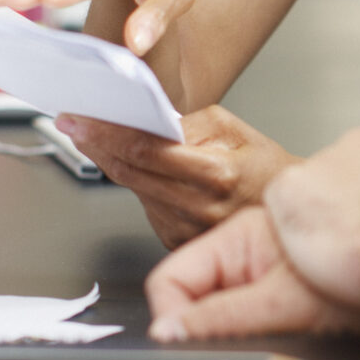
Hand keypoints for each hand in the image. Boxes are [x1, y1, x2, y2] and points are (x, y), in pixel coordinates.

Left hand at [58, 105, 294, 249]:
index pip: (145, 150)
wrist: (284, 216)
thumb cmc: (265, 169)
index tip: (78, 119)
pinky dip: (137, 184)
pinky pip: (144, 205)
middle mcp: (198, 207)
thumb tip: (142, 119)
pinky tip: (143, 169)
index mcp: (216, 173)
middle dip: (96, 144)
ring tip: (105, 139)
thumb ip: (186, 123)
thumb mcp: (233, 129)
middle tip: (75, 124)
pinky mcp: (175, 241)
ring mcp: (184, 230)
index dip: (105, 132)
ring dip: (114, 162)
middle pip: (128, 172)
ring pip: (132, 189)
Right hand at [147, 208, 359, 339]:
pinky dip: (297, 300)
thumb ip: (223, 318)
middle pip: (207, 287)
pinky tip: (328, 306)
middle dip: (225, 320)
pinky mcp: (313, 254)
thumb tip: (169, 330)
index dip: (175, 318)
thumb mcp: (286, 306)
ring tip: (306, 320)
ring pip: (243, 290)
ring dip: (264, 314)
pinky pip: (280, 284)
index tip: (186, 347)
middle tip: (264, 339)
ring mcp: (284, 242)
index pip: (174, 279)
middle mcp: (259, 231)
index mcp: (242, 235)